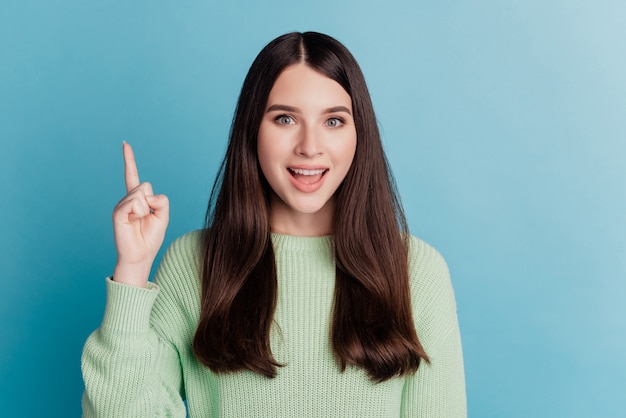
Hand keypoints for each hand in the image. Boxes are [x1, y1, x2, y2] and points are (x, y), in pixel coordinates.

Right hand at [112, 142, 168, 286]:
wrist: (141, 255)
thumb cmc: (151, 237)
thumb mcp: (163, 216)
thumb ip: (161, 200)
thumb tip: (147, 194)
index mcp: (138, 198)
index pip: (132, 175)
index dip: (129, 160)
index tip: (125, 144)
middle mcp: (127, 199)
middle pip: (145, 185)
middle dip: (152, 201)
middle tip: (146, 217)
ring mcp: (121, 204)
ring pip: (141, 194)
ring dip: (145, 209)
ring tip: (138, 221)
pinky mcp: (117, 212)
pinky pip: (135, 203)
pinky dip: (139, 212)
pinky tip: (133, 222)